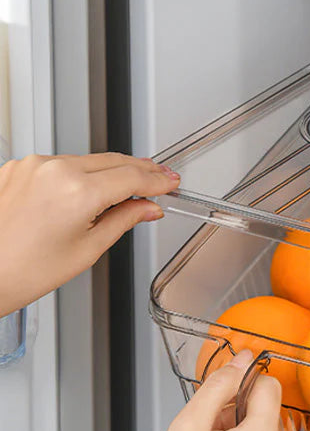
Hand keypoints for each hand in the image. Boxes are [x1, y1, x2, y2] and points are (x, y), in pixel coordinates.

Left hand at [0, 153, 178, 316]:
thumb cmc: (24, 270)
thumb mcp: (88, 249)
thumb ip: (123, 220)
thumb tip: (146, 208)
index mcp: (76, 191)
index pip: (132, 177)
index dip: (157, 180)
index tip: (170, 182)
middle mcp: (53, 169)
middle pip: (113, 161)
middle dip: (140, 169)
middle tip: (160, 178)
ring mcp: (33, 165)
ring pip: (87, 160)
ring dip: (111, 171)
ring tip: (130, 187)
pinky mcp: (18, 167)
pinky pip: (60, 165)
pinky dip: (80, 174)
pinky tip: (91, 188)